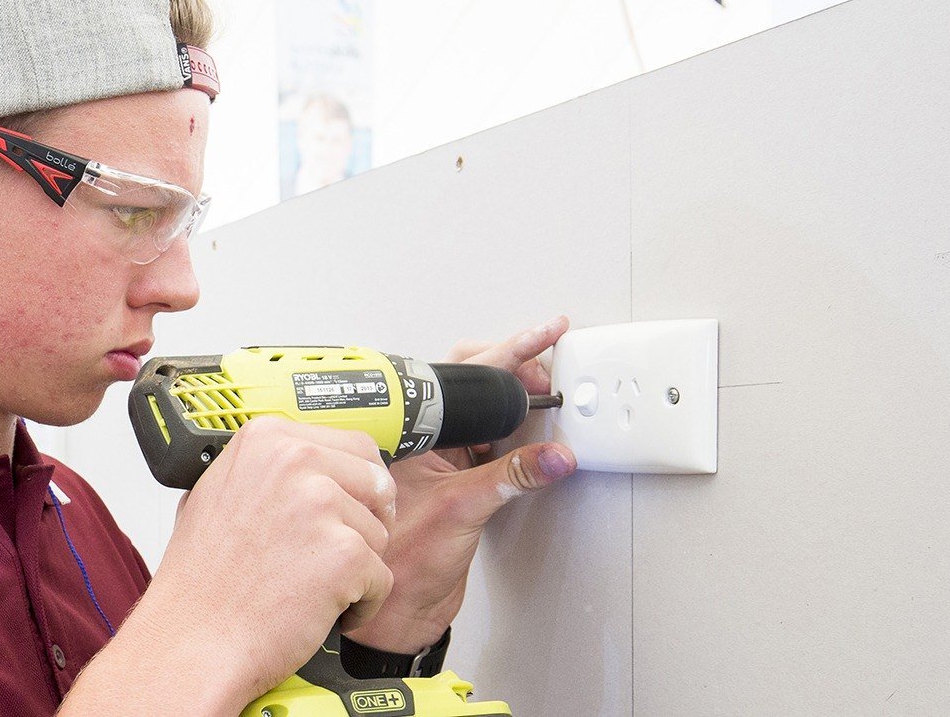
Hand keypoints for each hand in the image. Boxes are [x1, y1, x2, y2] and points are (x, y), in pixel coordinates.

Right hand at [111, 416, 396, 708]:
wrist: (192, 638)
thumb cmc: (202, 581)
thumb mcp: (219, 494)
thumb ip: (271, 470)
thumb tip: (315, 467)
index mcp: (266, 438)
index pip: (353, 446)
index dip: (352, 488)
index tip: (338, 513)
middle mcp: (294, 460)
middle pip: (376, 485)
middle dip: (362, 524)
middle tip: (325, 557)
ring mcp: (319, 503)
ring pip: (380, 533)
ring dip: (356, 568)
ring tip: (306, 587)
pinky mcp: (344, 552)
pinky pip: (382, 579)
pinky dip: (359, 605)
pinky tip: (316, 611)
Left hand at [343, 315, 579, 652]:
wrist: (393, 614)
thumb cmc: (398, 567)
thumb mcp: (463, 511)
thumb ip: (512, 478)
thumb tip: (556, 457)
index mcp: (408, 435)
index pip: (462, 377)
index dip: (506, 353)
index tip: (544, 335)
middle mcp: (421, 443)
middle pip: (472, 386)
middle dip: (514, 368)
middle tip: (551, 360)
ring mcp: (441, 462)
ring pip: (484, 414)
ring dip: (518, 400)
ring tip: (550, 387)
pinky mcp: (460, 486)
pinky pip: (494, 447)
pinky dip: (520, 437)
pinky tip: (541, 433)